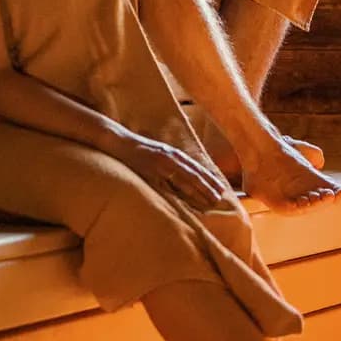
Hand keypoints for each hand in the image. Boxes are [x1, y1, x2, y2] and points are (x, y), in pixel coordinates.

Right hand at [111, 129, 229, 208]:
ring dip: (202, 189)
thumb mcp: (156, 156)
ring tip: (212, 199)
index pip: (196, 168)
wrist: (119, 141)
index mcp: (174, 154)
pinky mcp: (155, 167)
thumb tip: (176, 180)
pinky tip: (191, 195)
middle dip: (209, 185)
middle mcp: (173, 156)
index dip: (209, 178)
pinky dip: (183, 188)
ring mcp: (165, 161)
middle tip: (221, 197)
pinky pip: (172, 180)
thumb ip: (167, 166)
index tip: (220, 188)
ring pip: (188, 177)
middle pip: (196, 173)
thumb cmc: (136, 151)